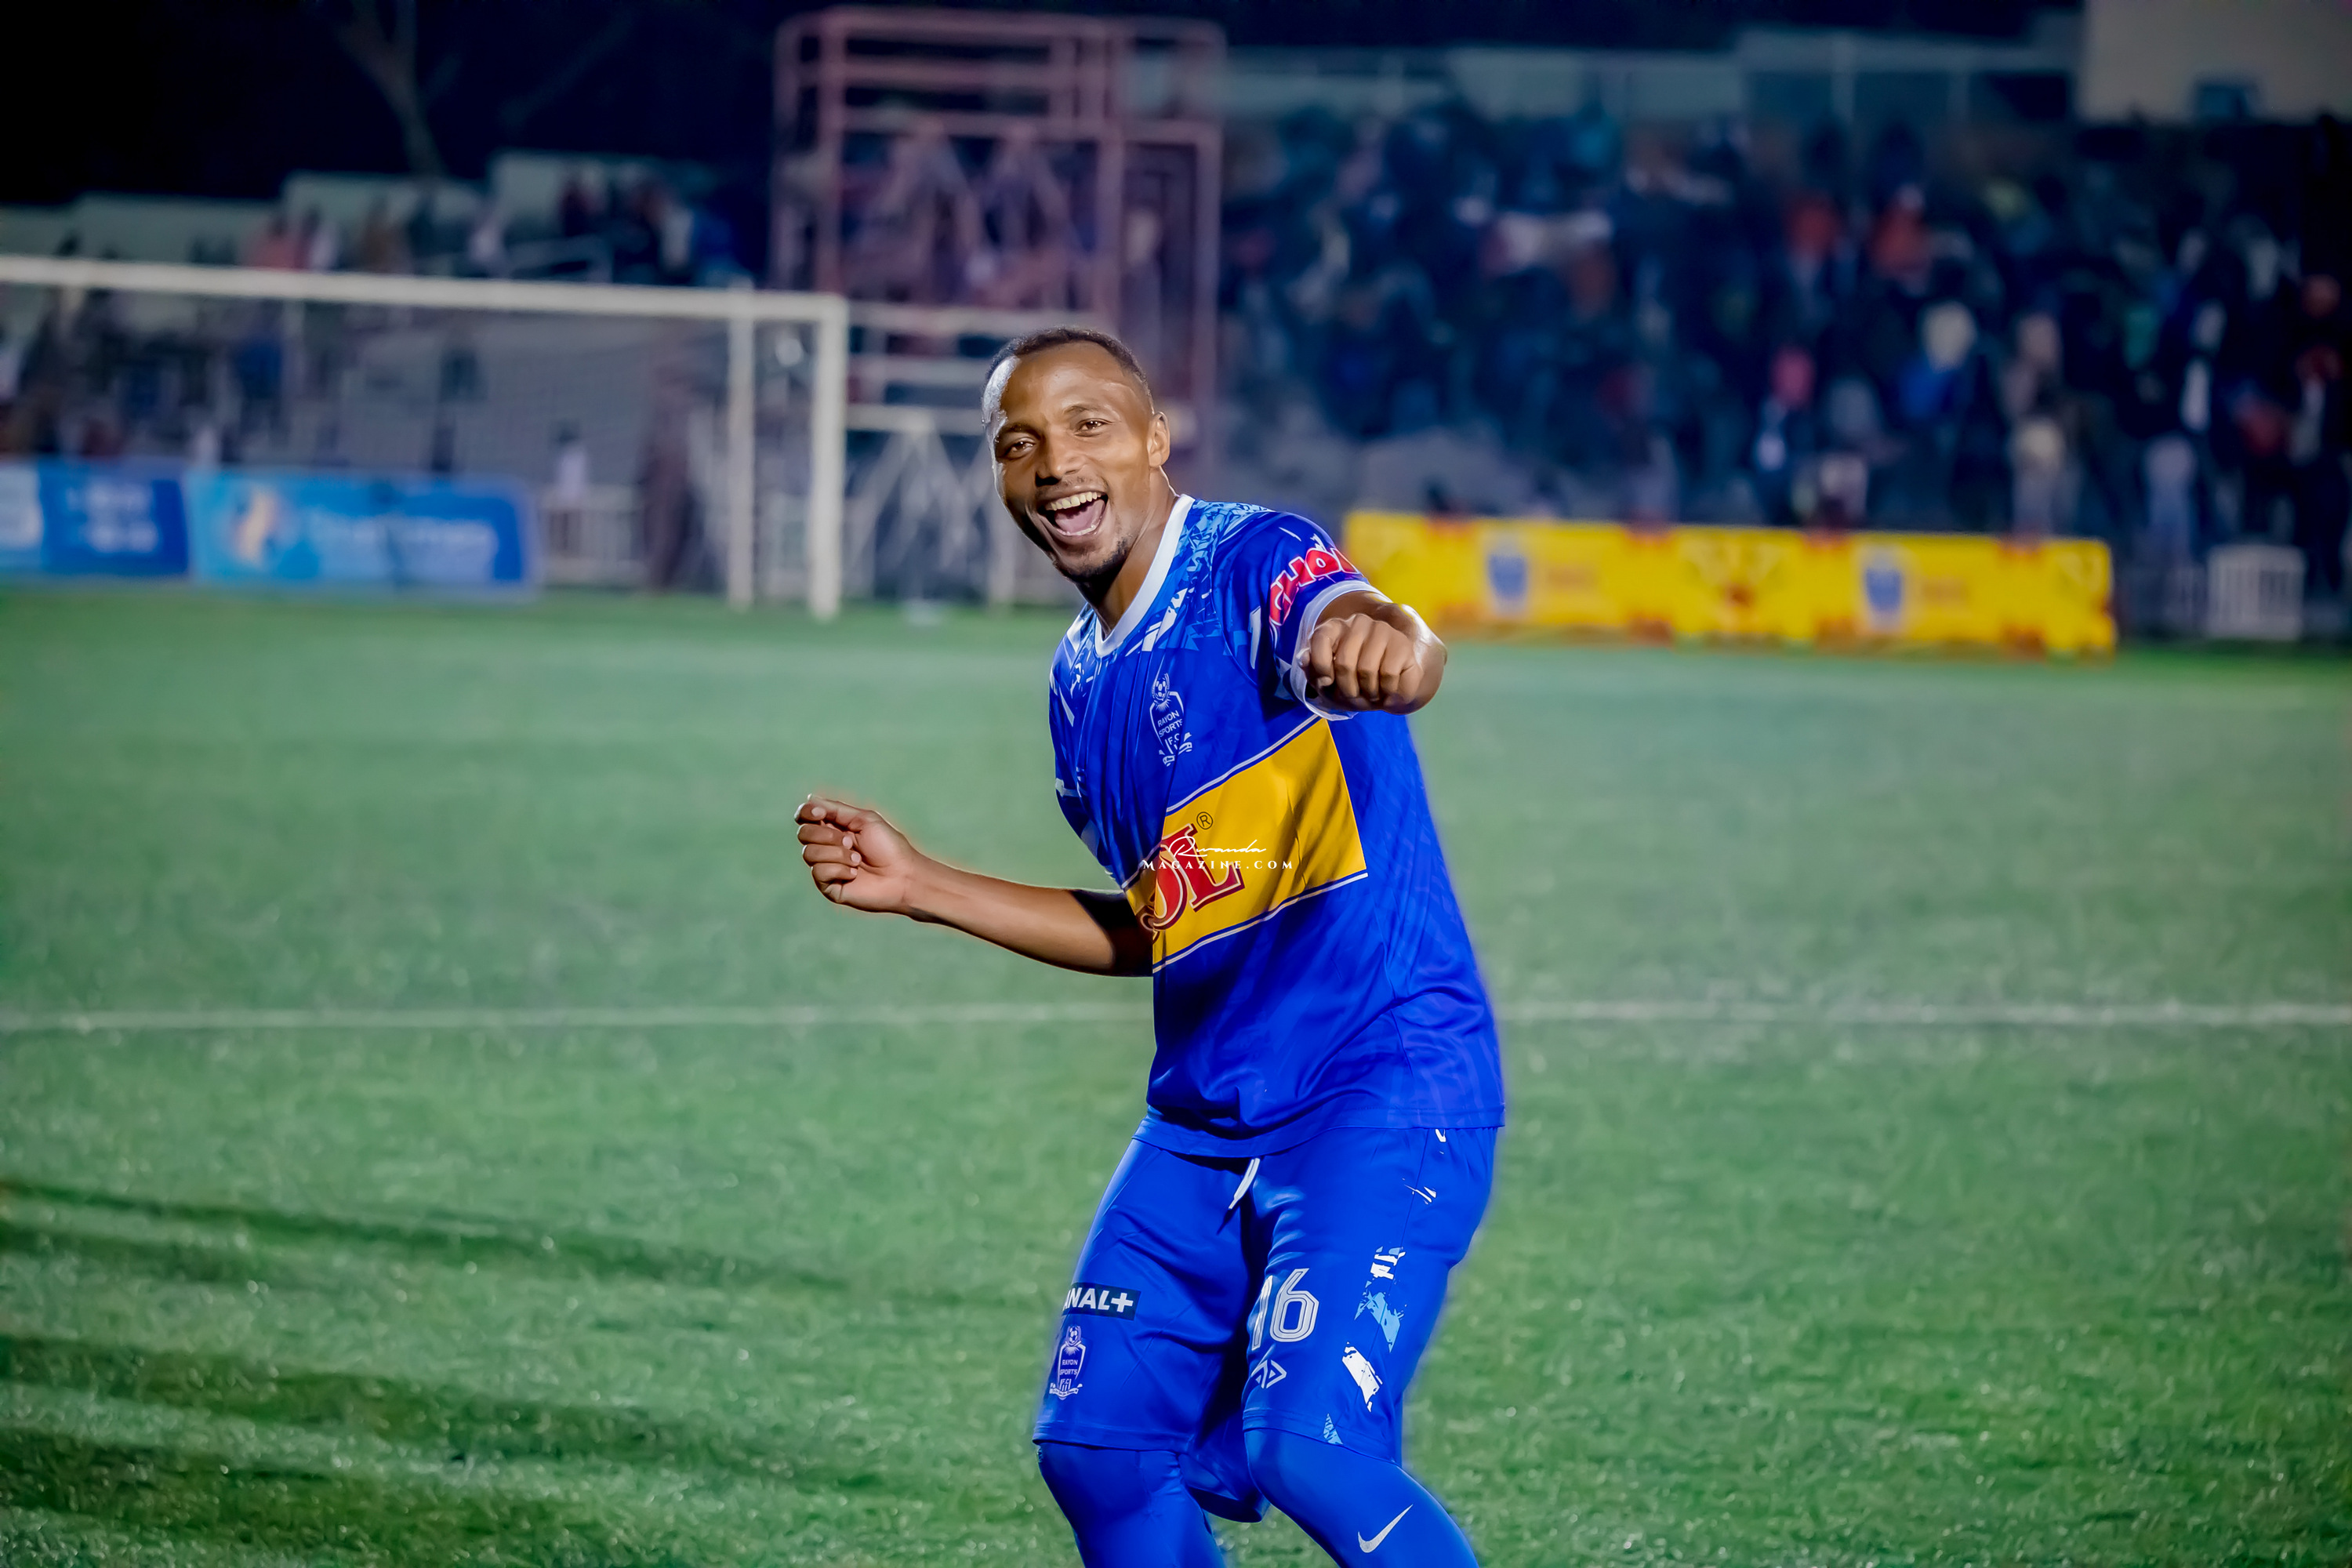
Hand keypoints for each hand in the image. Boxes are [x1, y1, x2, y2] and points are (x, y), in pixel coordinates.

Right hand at [797, 796, 925, 913]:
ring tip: (857, 859)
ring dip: (837, 854)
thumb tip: (811, 798)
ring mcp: (826, 867)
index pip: (805, 817)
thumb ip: (836, 809)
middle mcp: (826, 847)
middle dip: (826, 835)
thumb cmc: (889, 847)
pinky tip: (854, 874)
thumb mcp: (864, 819)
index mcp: (834, 828)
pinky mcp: (828, 886)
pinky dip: (838, 870)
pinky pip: (818, 872)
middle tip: (850, 841)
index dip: (806, 813)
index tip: (820, 814)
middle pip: (803, 834)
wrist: (902, 875)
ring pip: (809, 854)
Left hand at [1304, 599, 1443, 711]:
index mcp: (1335, 627)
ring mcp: (1382, 630)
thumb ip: (1313, 671)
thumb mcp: (1328, 685)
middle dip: (1347, 689)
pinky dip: (1386, 691)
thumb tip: (1304, 658)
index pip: (1320, 638)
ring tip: (1372, 692)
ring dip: (1368, 692)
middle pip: (1344, 662)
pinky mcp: (1402, 643)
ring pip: (1367, 669)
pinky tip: (1387, 689)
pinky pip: (1388, 674)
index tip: (1326, 682)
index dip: (1320, 667)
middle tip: (1355, 695)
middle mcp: (1358, 622)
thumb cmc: (1354, 685)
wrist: (1388, 692)